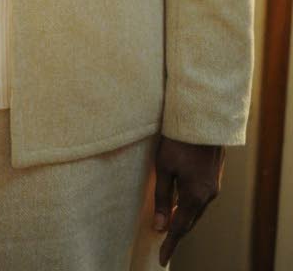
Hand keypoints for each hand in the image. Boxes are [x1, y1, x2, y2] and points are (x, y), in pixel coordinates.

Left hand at [153, 137, 224, 265]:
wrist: (202, 117)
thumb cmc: (178, 140)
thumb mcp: (164, 168)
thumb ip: (163, 198)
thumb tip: (160, 226)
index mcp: (196, 195)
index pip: (180, 227)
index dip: (170, 244)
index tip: (162, 258)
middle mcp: (209, 194)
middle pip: (190, 220)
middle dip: (177, 232)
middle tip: (164, 243)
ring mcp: (214, 185)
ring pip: (197, 209)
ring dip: (184, 217)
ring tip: (169, 224)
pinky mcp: (214, 175)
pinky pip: (201, 198)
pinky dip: (190, 205)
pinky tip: (181, 202)